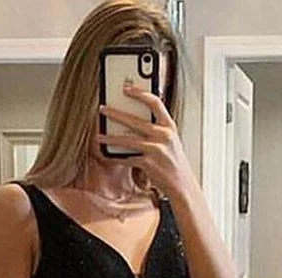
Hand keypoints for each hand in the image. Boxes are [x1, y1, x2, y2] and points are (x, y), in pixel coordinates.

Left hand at [97, 83, 195, 199]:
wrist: (182, 185)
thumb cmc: (173, 163)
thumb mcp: (170, 141)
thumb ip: (157, 129)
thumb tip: (134, 119)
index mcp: (169, 126)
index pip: (155, 102)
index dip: (139, 92)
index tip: (126, 87)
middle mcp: (164, 136)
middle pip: (135, 120)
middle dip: (116, 113)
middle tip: (103, 108)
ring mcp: (156, 150)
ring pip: (127, 140)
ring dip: (110, 137)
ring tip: (99, 135)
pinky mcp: (149, 165)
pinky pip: (127, 159)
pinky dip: (116, 157)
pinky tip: (107, 155)